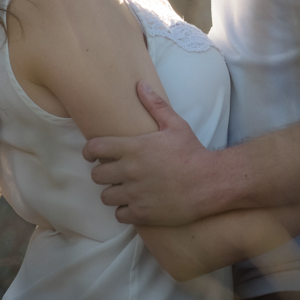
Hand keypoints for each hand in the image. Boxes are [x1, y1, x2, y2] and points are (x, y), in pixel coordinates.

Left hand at [83, 81, 221, 225]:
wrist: (210, 182)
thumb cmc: (192, 152)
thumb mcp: (175, 125)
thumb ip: (155, 105)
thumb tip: (140, 85)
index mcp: (134, 148)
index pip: (94, 148)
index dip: (89, 151)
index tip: (92, 154)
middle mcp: (130, 171)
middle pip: (96, 175)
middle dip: (103, 173)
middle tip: (114, 173)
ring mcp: (134, 194)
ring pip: (105, 196)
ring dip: (113, 193)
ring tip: (124, 190)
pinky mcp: (142, 213)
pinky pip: (119, 214)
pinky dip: (125, 210)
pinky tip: (135, 204)